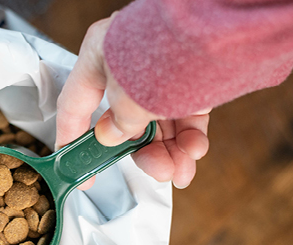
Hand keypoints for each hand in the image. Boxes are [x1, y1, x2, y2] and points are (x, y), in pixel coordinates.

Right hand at [56, 17, 210, 189]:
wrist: (220, 26)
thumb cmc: (165, 47)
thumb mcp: (128, 97)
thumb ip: (118, 122)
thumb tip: (111, 135)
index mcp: (99, 57)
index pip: (75, 105)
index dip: (72, 141)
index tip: (79, 170)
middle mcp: (127, 62)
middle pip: (127, 120)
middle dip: (145, 152)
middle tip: (157, 171)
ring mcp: (160, 68)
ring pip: (160, 121)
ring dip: (170, 151)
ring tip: (181, 171)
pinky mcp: (190, 75)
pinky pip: (185, 113)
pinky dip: (189, 136)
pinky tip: (194, 149)